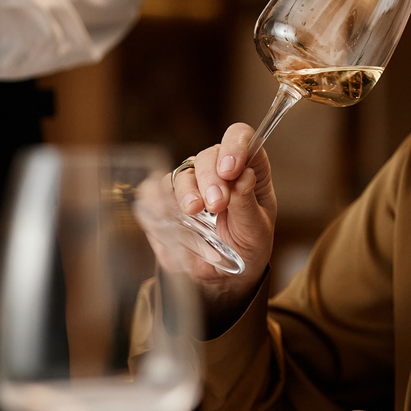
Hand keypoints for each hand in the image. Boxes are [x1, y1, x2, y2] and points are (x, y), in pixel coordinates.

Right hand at [163, 123, 277, 324]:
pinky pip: (154, 191)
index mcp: (248, 168)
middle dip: (210, 177)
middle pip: (208, 155)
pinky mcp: (167, 200)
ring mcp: (191, 183)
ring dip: (186, 189)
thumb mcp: (256, 230)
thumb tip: (243, 178)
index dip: (235, 145)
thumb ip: (248, 205)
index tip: (231, 169)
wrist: (223, 274)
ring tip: (193, 210)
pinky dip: (157, 199)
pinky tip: (166, 213)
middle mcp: (217, 169)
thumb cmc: (247, 246)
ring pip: (182, 172)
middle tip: (216, 203)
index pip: (240, 136)